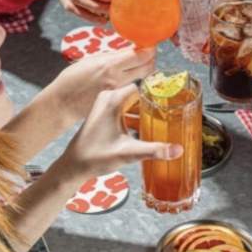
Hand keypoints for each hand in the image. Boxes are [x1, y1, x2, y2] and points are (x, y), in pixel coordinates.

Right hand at [46, 48, 156, 124]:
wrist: (63, 102)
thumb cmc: (72, 79)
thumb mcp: (91, 60)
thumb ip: (112, 56)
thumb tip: (130, 50)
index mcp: (108, 65)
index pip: (139, 56)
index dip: (149, 49)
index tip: (151, 44)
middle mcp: (116, 79)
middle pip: (147, 68)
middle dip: (151, 59)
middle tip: (149, 53)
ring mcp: (118, 92)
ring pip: (142, 78)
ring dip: (144, 69)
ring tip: (140, 63)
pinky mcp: (117, 101)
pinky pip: (132, 87)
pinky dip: (135, 80)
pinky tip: (130, 76)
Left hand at [56, 84, 181, 178]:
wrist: (73, 165)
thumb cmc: (94, 157)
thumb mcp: (128, 153)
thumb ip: (155, 150)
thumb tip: (178, 150)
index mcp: (113, 100)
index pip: (143, 86)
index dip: (160, 92)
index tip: (174, 99)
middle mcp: (108, 97)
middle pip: (139, 93)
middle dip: (155, 103)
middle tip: (173, 111)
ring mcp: (105, 104)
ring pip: (133, 101)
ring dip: (146, 110)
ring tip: (164, 120)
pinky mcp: (104, 113)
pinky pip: (125, 108)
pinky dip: (136, 115)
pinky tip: (147, 128)